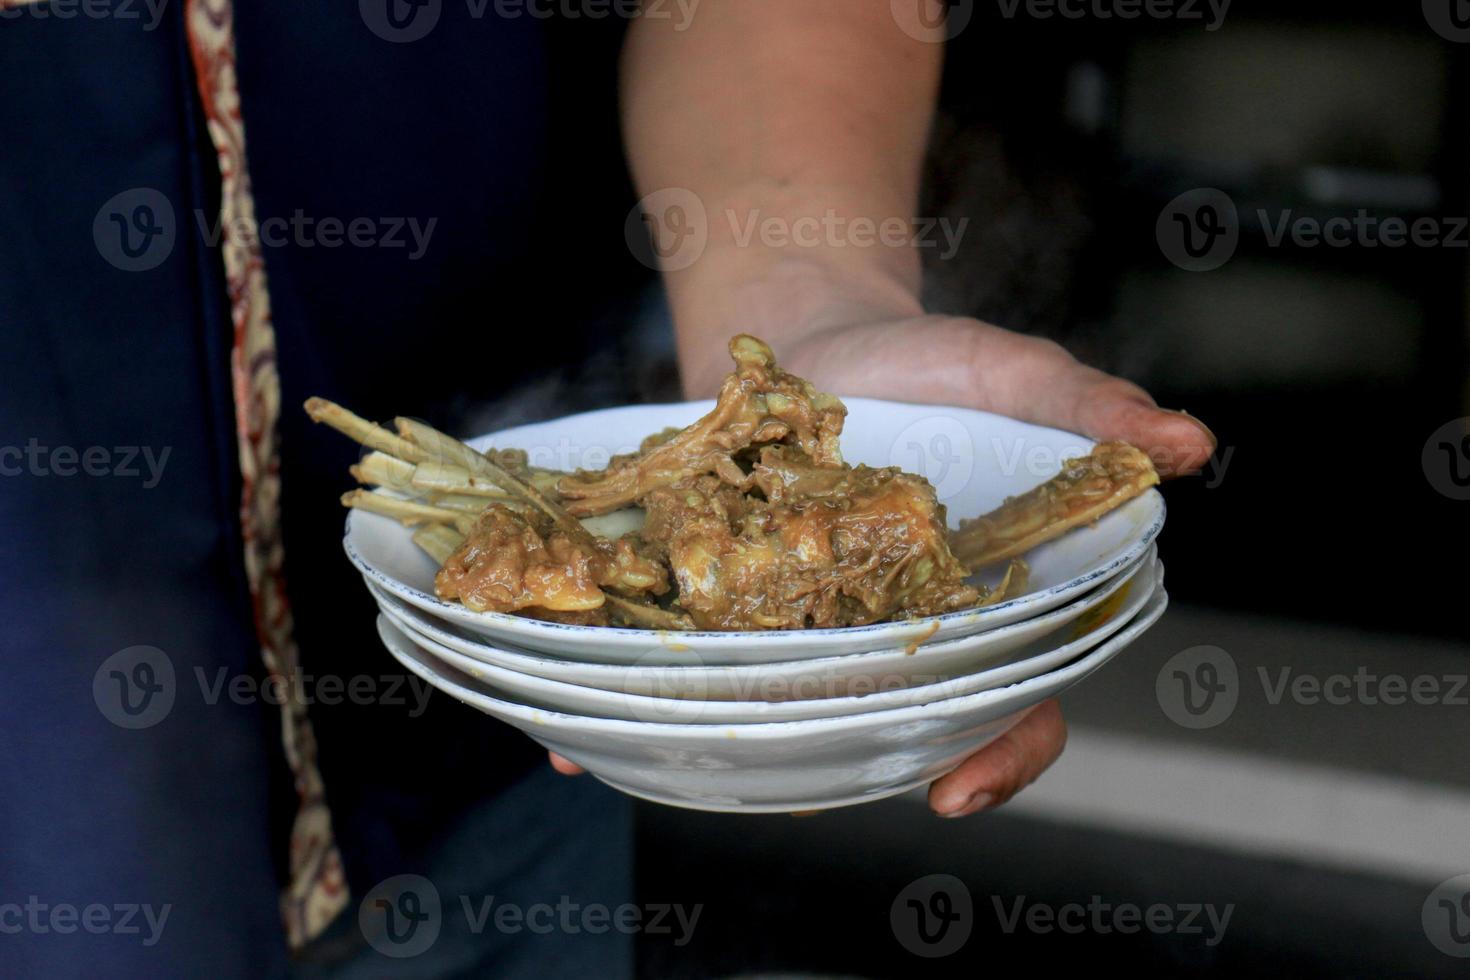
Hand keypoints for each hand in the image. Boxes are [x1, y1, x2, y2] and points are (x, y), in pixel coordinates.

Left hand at [550, 315, 1216, 816]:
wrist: (805, 328)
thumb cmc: (925, 360)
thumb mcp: (1006, 373)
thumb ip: (1086, 407)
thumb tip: (1188, 443)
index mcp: (975, 606)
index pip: (1012, 704)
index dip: (1002, 754)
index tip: (957, 786)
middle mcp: (891, 635)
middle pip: (888, 730)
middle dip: (850, 769)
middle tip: (802, 788)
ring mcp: (804, 625)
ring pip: (780, 715)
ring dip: (725, 750)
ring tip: (661, 763)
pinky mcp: (725, 602)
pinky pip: (688, 664)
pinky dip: (634, 704)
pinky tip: (573, 737)